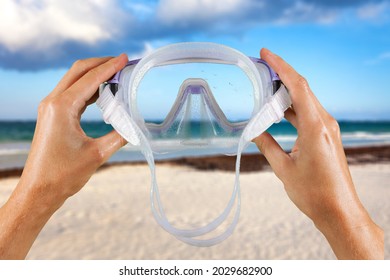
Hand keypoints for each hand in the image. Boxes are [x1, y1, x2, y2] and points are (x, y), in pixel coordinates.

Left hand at [0, 54, 127, 258]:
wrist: (39, 190)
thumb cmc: (63, 175)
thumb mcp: (98, 154)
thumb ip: (120, 135)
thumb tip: (137, 124)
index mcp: (62, 108)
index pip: (90, 79)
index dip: (110, 67)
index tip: (125, 58)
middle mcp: (52, 102)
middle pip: (78, 71)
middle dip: (101, 63)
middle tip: (122, 62)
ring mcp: (50, 107)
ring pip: (74, 80)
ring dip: (94, 75)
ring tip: (117, 76)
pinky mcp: (51, 115)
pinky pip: (71, 93)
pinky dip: (88, 88)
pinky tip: (103, 93)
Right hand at [253, 48, 382, 258]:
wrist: (338, 210)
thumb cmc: (313, 193)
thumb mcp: (283, 168)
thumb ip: (266, 145)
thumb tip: (252, 130)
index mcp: (315, 127)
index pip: (298, 86)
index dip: (281, 67)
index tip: (265, 54)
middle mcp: (325, 122)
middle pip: (302, 88)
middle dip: (280, 75)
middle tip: (259, 70)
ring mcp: (328, 128)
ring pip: (305, 100)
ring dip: (285, 93)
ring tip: (264, 89)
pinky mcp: (327, 135)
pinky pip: (308, 113)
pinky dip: (292, 108)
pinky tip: (277, 111)